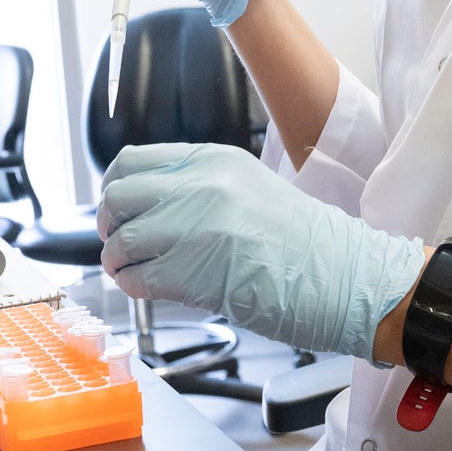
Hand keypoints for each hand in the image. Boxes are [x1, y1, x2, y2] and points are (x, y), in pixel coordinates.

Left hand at [97, 143, 424, 360]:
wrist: (343, 275)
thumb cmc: (304, 242)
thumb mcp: (249, 188)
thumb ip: (198, 188)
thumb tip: (144, 206)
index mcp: (212, 160)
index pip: (130, 161)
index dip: (112, 188)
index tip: (116, 209)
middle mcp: (200, 186)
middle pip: (117, 196)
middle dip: (108, 225)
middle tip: (119, 244)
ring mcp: (196, 227)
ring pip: (121, 240)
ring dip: (117, 262)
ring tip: (132, 273)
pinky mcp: (195, 271)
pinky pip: (137, 278)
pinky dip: (133, 287)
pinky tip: (148, 289)